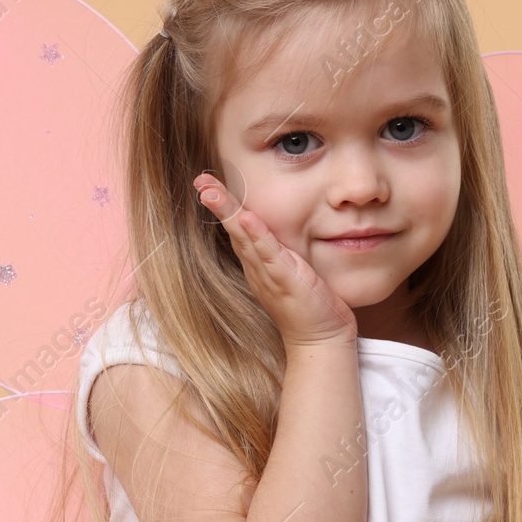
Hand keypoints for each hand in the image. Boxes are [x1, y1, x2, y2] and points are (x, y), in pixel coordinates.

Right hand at [195, 171, 357, 349]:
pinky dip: (257, 236)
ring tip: (211, 190)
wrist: (320, 342)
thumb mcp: (292, 275)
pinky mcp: (287, 281)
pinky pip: (269, 255)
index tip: (208, 185)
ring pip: (244, 238)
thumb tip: (277, 237)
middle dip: (217, 203)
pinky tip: (247, 218)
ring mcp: (269, 275)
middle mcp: (258, 269)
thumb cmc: (310, 309)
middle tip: (200, 179)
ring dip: (228, 213)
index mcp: (258, 266)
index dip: (224, 207)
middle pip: (233, 230)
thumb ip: (281, 255)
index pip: (238, 230)